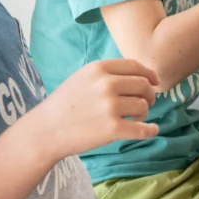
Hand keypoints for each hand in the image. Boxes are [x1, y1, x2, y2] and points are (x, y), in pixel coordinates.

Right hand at [20, 59, 158, 161]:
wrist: (44, 132)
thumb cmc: (64, 106)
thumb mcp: (82, 78)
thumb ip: (108, 74)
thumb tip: (142, 76)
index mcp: (99, 69)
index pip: (135, 66)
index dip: (149, 74)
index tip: (154, 82)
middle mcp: (106, 84)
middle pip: (143, 85)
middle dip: (149, 94)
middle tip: (146, 103)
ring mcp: (110, 106)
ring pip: (143, 106)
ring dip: (143, 113)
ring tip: (133, 119)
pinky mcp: (112, 128)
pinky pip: (142, 129)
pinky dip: (150, 130)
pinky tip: (152, 130)